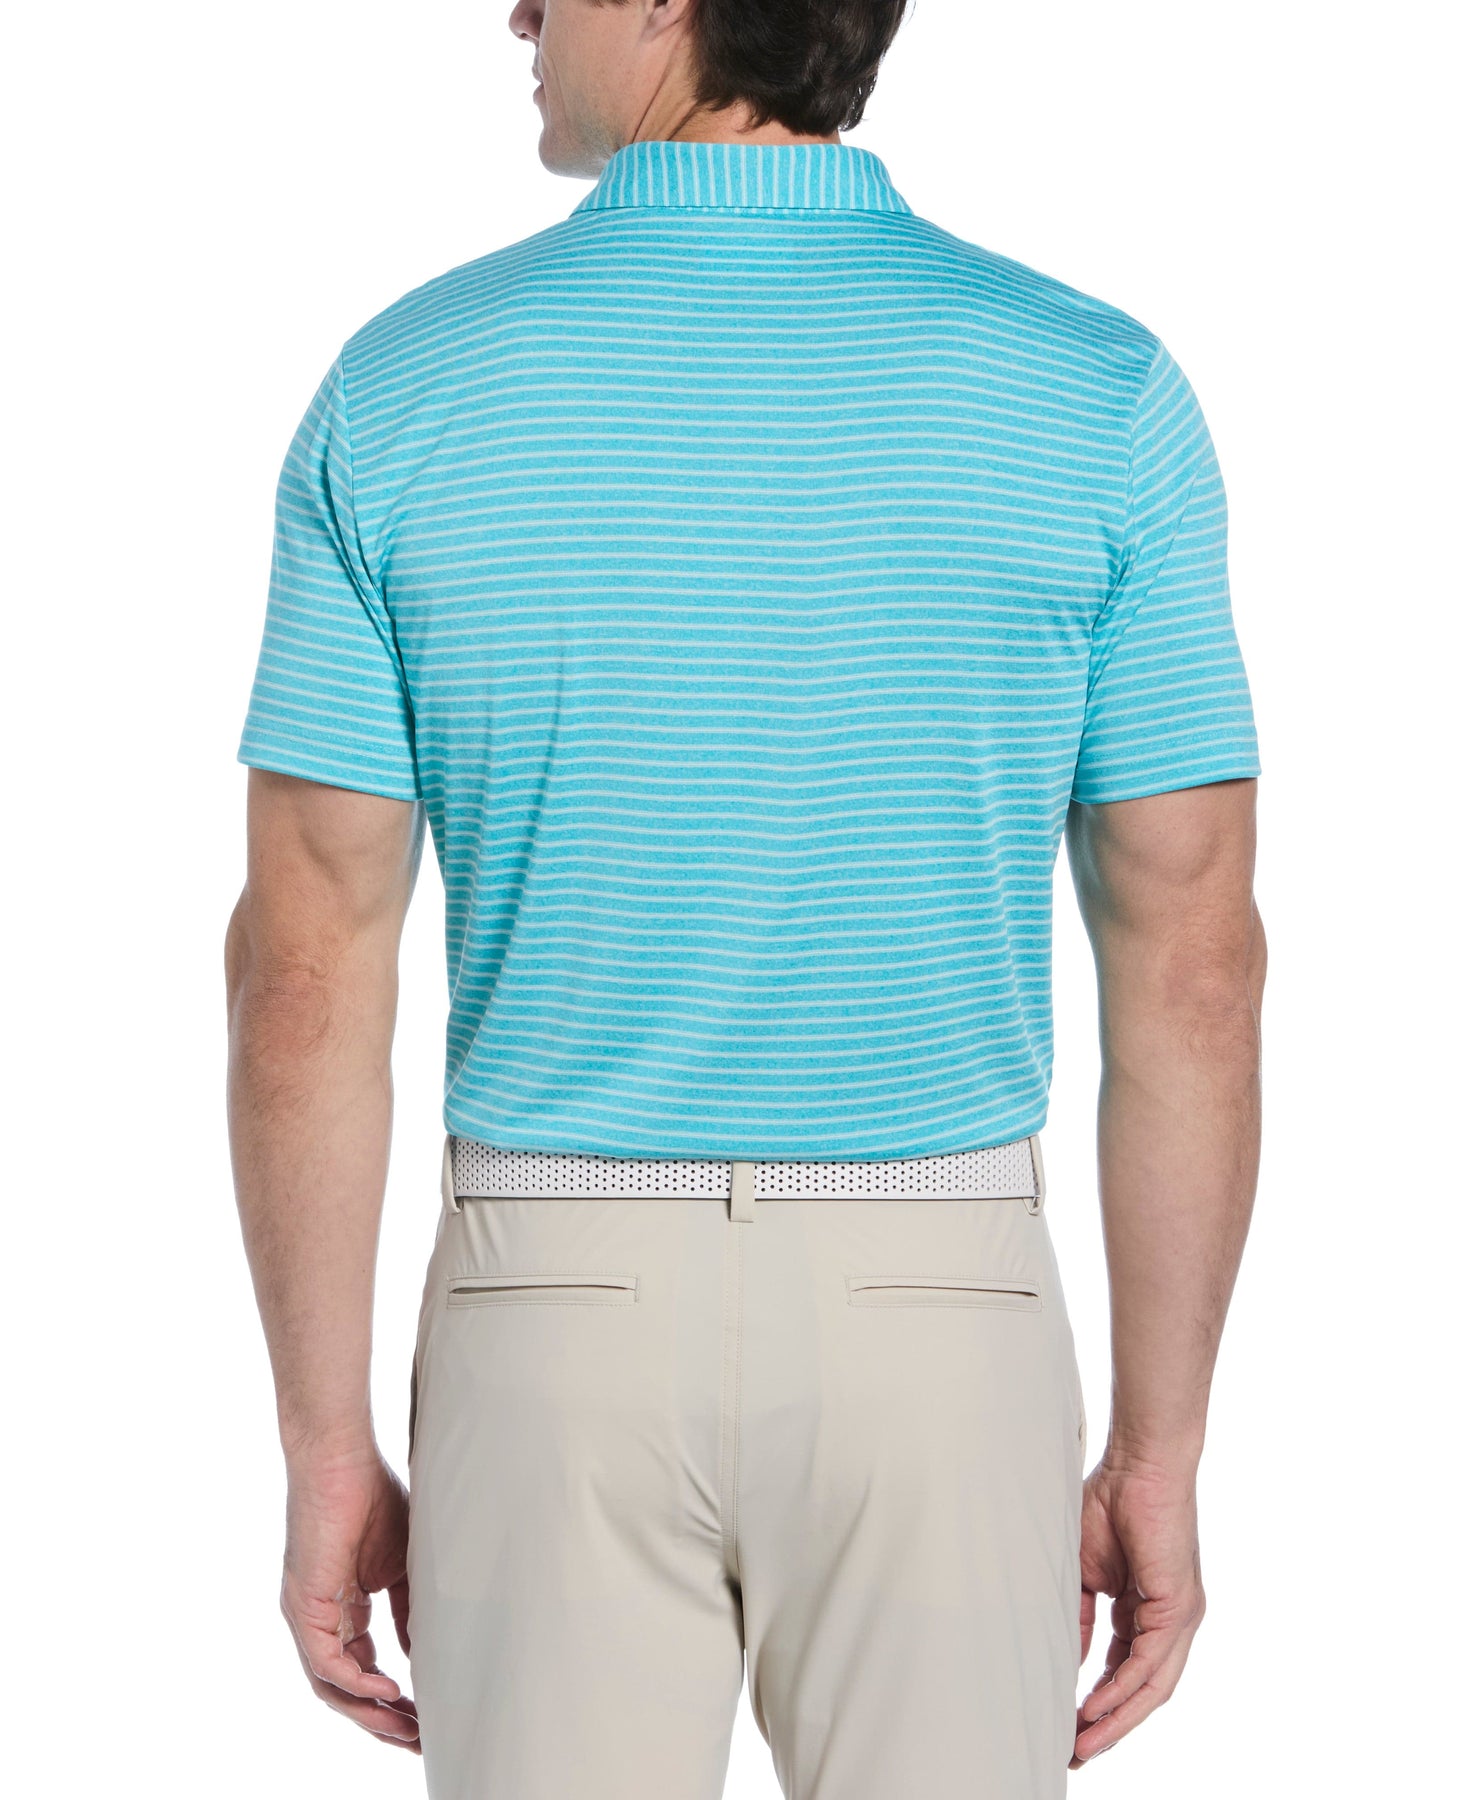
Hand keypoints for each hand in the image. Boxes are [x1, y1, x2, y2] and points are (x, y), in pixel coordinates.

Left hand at [280, 1447, 419, 1751]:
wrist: (341, 1458)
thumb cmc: (371, 1495)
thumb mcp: (400, 1563)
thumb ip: (406, 1610)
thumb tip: (419, 1654)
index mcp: (341, 1608)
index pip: (362, 1670)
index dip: (392, 1700)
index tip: (425, 1718)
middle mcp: (319, 1619)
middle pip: (345, 1690)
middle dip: (383, 1722)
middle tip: (418, 1740)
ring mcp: (308, 1616)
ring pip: (332, 1687)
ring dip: (370, 1714)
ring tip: (408, 1728)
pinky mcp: (304, 1605)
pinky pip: (327, 1662)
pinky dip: (358, 1682)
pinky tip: (390, 1690)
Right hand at [1070, 1458, 1205, 1767]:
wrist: (1138, 1465)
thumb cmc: (1111, 1503)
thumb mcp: (1084, 1571)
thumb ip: (1081, 1616)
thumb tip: (1071, 1657)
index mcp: (1146, 1610)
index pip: (1125, 1670)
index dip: (1099, 1702)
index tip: (1069, 1726)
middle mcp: (1169, 1621)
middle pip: (1143, 1690)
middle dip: (1110, 1725)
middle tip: (1077, 1752)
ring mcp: (1179, 1617)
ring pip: (1151, 1686)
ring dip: (1116, 1719)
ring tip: (1084, 1744)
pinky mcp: (1179, 1608)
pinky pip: (1150, 1663)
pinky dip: (1122, 1689)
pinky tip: (1095, 1706)